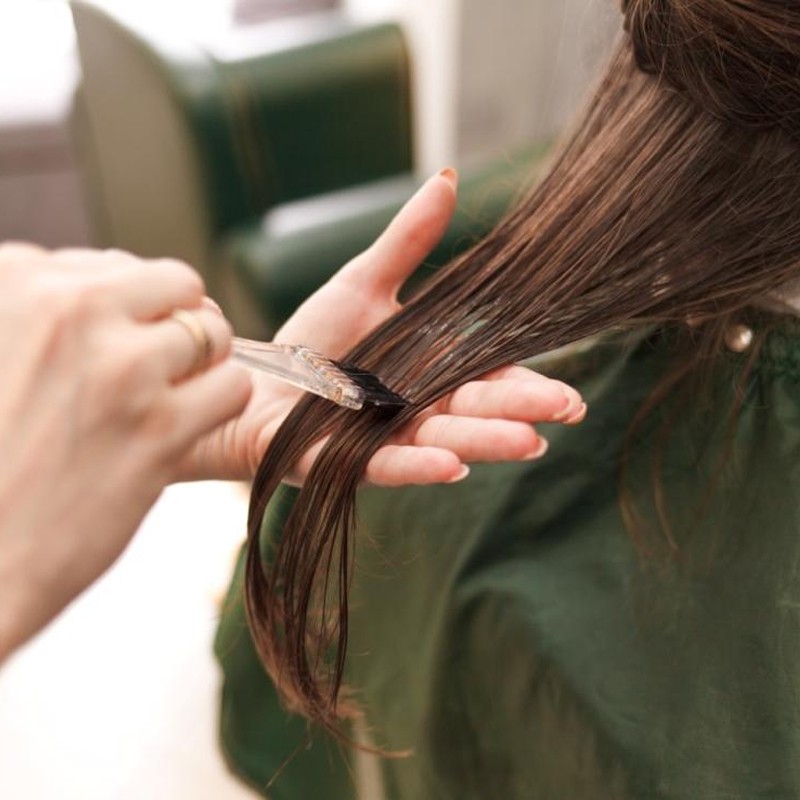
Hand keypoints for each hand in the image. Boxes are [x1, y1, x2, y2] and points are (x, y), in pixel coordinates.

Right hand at [0, 245, 250, 658]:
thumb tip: (98, 284)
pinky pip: (234, 386)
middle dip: (181, 319)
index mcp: (19, 283)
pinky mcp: (161, 430)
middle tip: (166, 361)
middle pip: (177, 284)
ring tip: (175, 396)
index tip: (118, 339)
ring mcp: (121, 371)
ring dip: (205, 364)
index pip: (114, 265)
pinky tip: (189, 424)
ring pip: (213, 333)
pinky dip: (221, 401)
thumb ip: (36, 312)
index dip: (130, 306)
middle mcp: (72, 314)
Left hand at [182, 170, 584, 484]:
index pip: (489, 378)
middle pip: (475, 410)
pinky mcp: (347, 463)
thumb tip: (449, 177)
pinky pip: (388, 466)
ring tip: (528, 443)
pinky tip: (452, 465)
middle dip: (520, 412)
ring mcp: (385, 440)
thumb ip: (408, 242)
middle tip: (567, 411)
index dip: (528, 386)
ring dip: (485, 441)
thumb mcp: (364, 283)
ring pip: (443, 440)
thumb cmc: (312, 340)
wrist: (255, 381)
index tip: (572, 395)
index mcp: (431, 374)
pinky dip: (419, 465)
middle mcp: (417, 410)